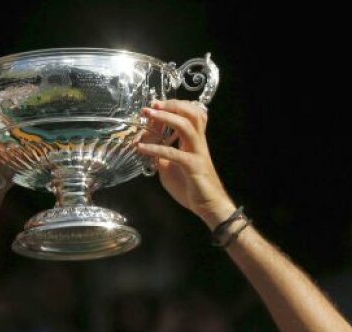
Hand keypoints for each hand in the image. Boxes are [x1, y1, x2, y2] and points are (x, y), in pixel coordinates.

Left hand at [135, 100, 233, 226]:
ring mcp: (197, 153)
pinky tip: (142, 148)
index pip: (187, 115)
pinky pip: (173, 153)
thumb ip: (161, 156)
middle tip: (153, 105)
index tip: (153, 106)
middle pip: (191, 113)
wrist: (209, 206)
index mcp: (193, 141)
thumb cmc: (192, 188)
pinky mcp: (193, 166)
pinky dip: (156, 149)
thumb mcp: (170, 168)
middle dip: (172, 105)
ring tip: (150, 115)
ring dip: (166, 117)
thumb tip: (147, 148)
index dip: (171, 107)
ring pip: (186, 126)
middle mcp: (197, 143)